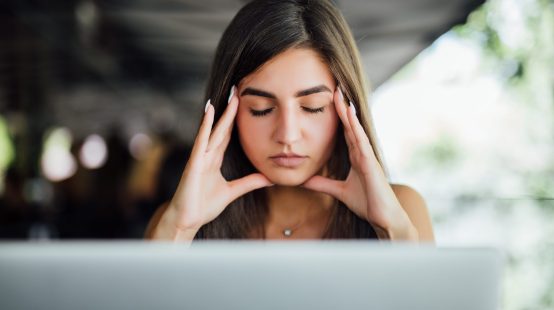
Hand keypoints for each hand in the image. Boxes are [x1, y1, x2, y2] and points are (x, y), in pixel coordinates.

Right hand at [167, 86, 272, 233]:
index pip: (227, 135)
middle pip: (222, 128)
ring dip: (221, 113)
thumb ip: (249, 183)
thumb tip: (269, 178)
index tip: (242, 103)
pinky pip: (201, 140)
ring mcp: (200, 157)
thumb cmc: (203, 206)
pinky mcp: (194, 163)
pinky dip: (205, 125)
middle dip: (230, 110)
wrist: (186, 220)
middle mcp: (207, 155)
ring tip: (229, 96)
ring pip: (213, 130)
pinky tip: (209, 112)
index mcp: (214, 160)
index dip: (235, 120)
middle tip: (237, 91)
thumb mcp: (232, 191)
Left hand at [301, 87, 416, 239]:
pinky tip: (350, 116)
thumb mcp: (338, 192)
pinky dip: (355, 128)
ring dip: (347, 112)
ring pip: (355, 129)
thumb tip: (304, 180)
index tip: (330, 101)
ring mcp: (368, 156)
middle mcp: (362, 153)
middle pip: (350, 126)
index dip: (338, 117)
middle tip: (334, 88)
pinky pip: (361, 141)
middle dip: (342, 108)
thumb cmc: (367, 203)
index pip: (345, 132)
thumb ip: (322, 184)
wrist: (384, 218)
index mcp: (356, 157)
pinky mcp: (371, 163)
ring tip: (340, 94)